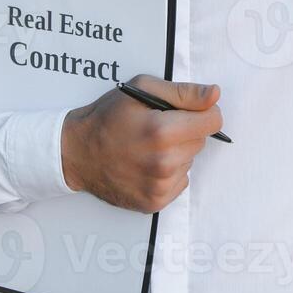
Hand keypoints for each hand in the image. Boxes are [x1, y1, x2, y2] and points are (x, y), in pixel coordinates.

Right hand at [60, 74, 222, 212]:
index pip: (213, 121)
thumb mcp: (142, 89)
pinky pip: (180, 182)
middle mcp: (164, 163)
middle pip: (201, 141)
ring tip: (148, 147)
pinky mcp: (154, 203)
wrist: (77, 153)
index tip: (186, 111)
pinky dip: (169, 172)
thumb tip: (215, 95)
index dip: (203, 112)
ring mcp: (159, 186)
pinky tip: (146, 164)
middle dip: (186, 131)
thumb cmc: (108, 117)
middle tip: (156, 128)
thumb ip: (184, 92)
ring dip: (177, 152)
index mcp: (162, 132)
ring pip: (190, 161)